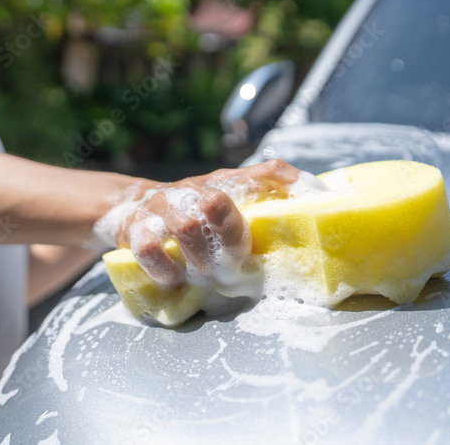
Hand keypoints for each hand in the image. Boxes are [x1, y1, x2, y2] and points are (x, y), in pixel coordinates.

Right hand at [113, 159, 303, 285]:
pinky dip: (165, 269)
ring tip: (203, 274)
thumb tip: (308, 230)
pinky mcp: (134, 226)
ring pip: (185, 226)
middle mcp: (196, 188)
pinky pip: (150, 248)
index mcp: (226, 183)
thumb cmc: (192, 218)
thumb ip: (259, 218)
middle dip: (231, 235)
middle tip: (233, 263)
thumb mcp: (226, 211)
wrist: (129, 207)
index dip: (295, 184)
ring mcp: (163, 205)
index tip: (320, 202)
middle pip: (219, 201)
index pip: (268, 172)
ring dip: (199, 259)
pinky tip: (173, 277)